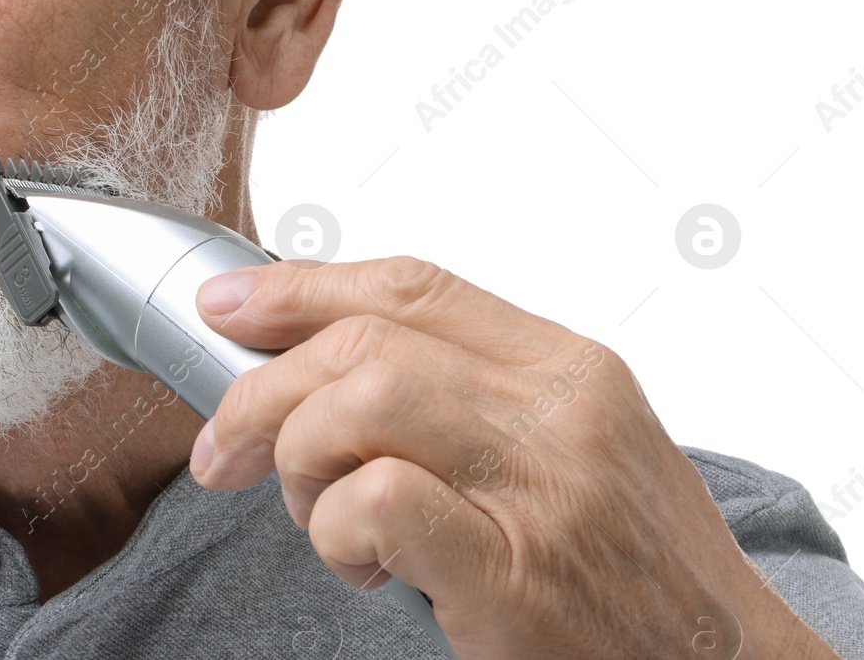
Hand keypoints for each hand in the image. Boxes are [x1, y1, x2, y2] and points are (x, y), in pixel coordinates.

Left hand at [188, 256, 839, 658]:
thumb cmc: (635, 567)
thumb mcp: (574, 446)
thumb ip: (469, 393)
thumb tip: (323, 358)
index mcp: (568, 365)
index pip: (410, 286)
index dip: (299, 287)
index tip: (227, 306)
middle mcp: (559, 411)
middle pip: (366, 341)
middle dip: (264, 388)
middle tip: (228, 449)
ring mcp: (542, 490)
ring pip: (364, 400)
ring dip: (301, 459)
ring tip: (318, 517)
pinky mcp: (516, 577)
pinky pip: (381, 502)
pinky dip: (338, 528)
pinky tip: (360, 565)